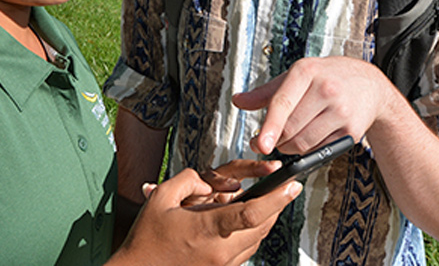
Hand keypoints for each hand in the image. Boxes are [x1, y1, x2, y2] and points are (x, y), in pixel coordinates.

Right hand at [110, 168, 300, 265]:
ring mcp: (222, 265)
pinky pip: (246, 249)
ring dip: (267, 218)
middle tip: (287, 187)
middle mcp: (220, 252)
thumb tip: (209, 181)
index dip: (276, 198)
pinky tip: (249, 218)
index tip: (292, 185)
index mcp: (207, 230)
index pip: (251, 213)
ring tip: (272, 198)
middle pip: (262, 226)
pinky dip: (253, 231)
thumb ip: (188, 180)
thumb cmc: (147, 236)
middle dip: (278, 205)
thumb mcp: (161, 198)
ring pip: (257, 240)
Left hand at [233, 56, 388, 155]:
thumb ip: (266, 91)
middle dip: (276, 138)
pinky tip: (308, 138)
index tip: (260, 144)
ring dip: (290, 147)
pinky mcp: (351, 131)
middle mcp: (325, 89)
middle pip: (291, 128)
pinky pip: (320, 150)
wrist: (369, 84)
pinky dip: (308, 150)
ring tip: (288, 138)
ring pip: (304, 142)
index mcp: (306, 71)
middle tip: (268, 139)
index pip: (282, 102)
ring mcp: (340, 111)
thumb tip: (238, 101)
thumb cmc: (327, 77)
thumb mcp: (297, 75)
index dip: (269, 126)